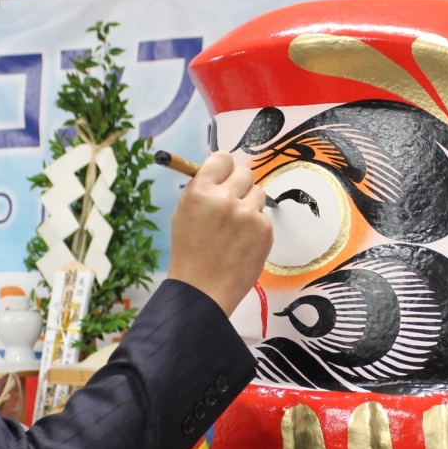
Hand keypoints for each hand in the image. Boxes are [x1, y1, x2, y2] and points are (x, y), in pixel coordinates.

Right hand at [167, 151, 271, 315]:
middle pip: (245, 172)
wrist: (203, 290)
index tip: (223, 177)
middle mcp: (225, 199)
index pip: (223, 158)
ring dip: (249, 204)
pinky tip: (242, 242)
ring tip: (235, 226)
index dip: (224, 168)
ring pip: (258, 192)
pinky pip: (264, 216)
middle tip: (231, 202)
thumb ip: (201, 188)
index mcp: (200, 192)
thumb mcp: (183, 213)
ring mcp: (248, 215)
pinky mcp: (264, 230)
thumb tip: (220, 172)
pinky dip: (256, 226)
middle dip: (238, 185)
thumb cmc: (189, 252)